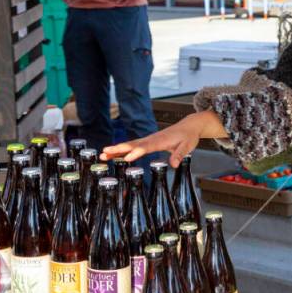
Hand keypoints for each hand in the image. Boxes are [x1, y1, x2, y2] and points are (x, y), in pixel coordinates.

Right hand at [101, 111, 217, 167]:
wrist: (189, 126)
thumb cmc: (188, 136)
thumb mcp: (188, 146)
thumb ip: (180, 154)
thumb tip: (173, 165)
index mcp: (160, 141)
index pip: (146, 147)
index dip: (136, 152)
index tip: (126, 158)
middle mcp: (151, 139)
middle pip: (132, 145)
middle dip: (118, 149)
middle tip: (104, 154)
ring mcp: (148, 140)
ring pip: (130, 145)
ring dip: (116, 150)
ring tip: (102, 155)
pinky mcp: (148, 142)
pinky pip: (133, 146)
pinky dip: (122, 149)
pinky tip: (113, 155)